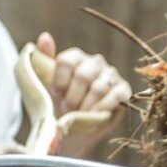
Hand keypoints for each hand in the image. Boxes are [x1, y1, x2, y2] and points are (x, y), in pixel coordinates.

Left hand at [36, 32, 130, 156]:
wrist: (73, 129)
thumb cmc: (57, 105)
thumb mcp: (43, 84)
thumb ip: (43, 59)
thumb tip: (44, 36)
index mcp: (75, 57)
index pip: (66, 61)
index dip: (60, 82)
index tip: (55, 96)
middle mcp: (95, 62)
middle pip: (83, 75)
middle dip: (72, 97)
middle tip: (66, 110)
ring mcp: (111, 75)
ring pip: (99, 87)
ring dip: (86, 106)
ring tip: (79, 115)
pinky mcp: (124, 90)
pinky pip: (116, 95)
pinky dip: (104, 107)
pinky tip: (95, 115)